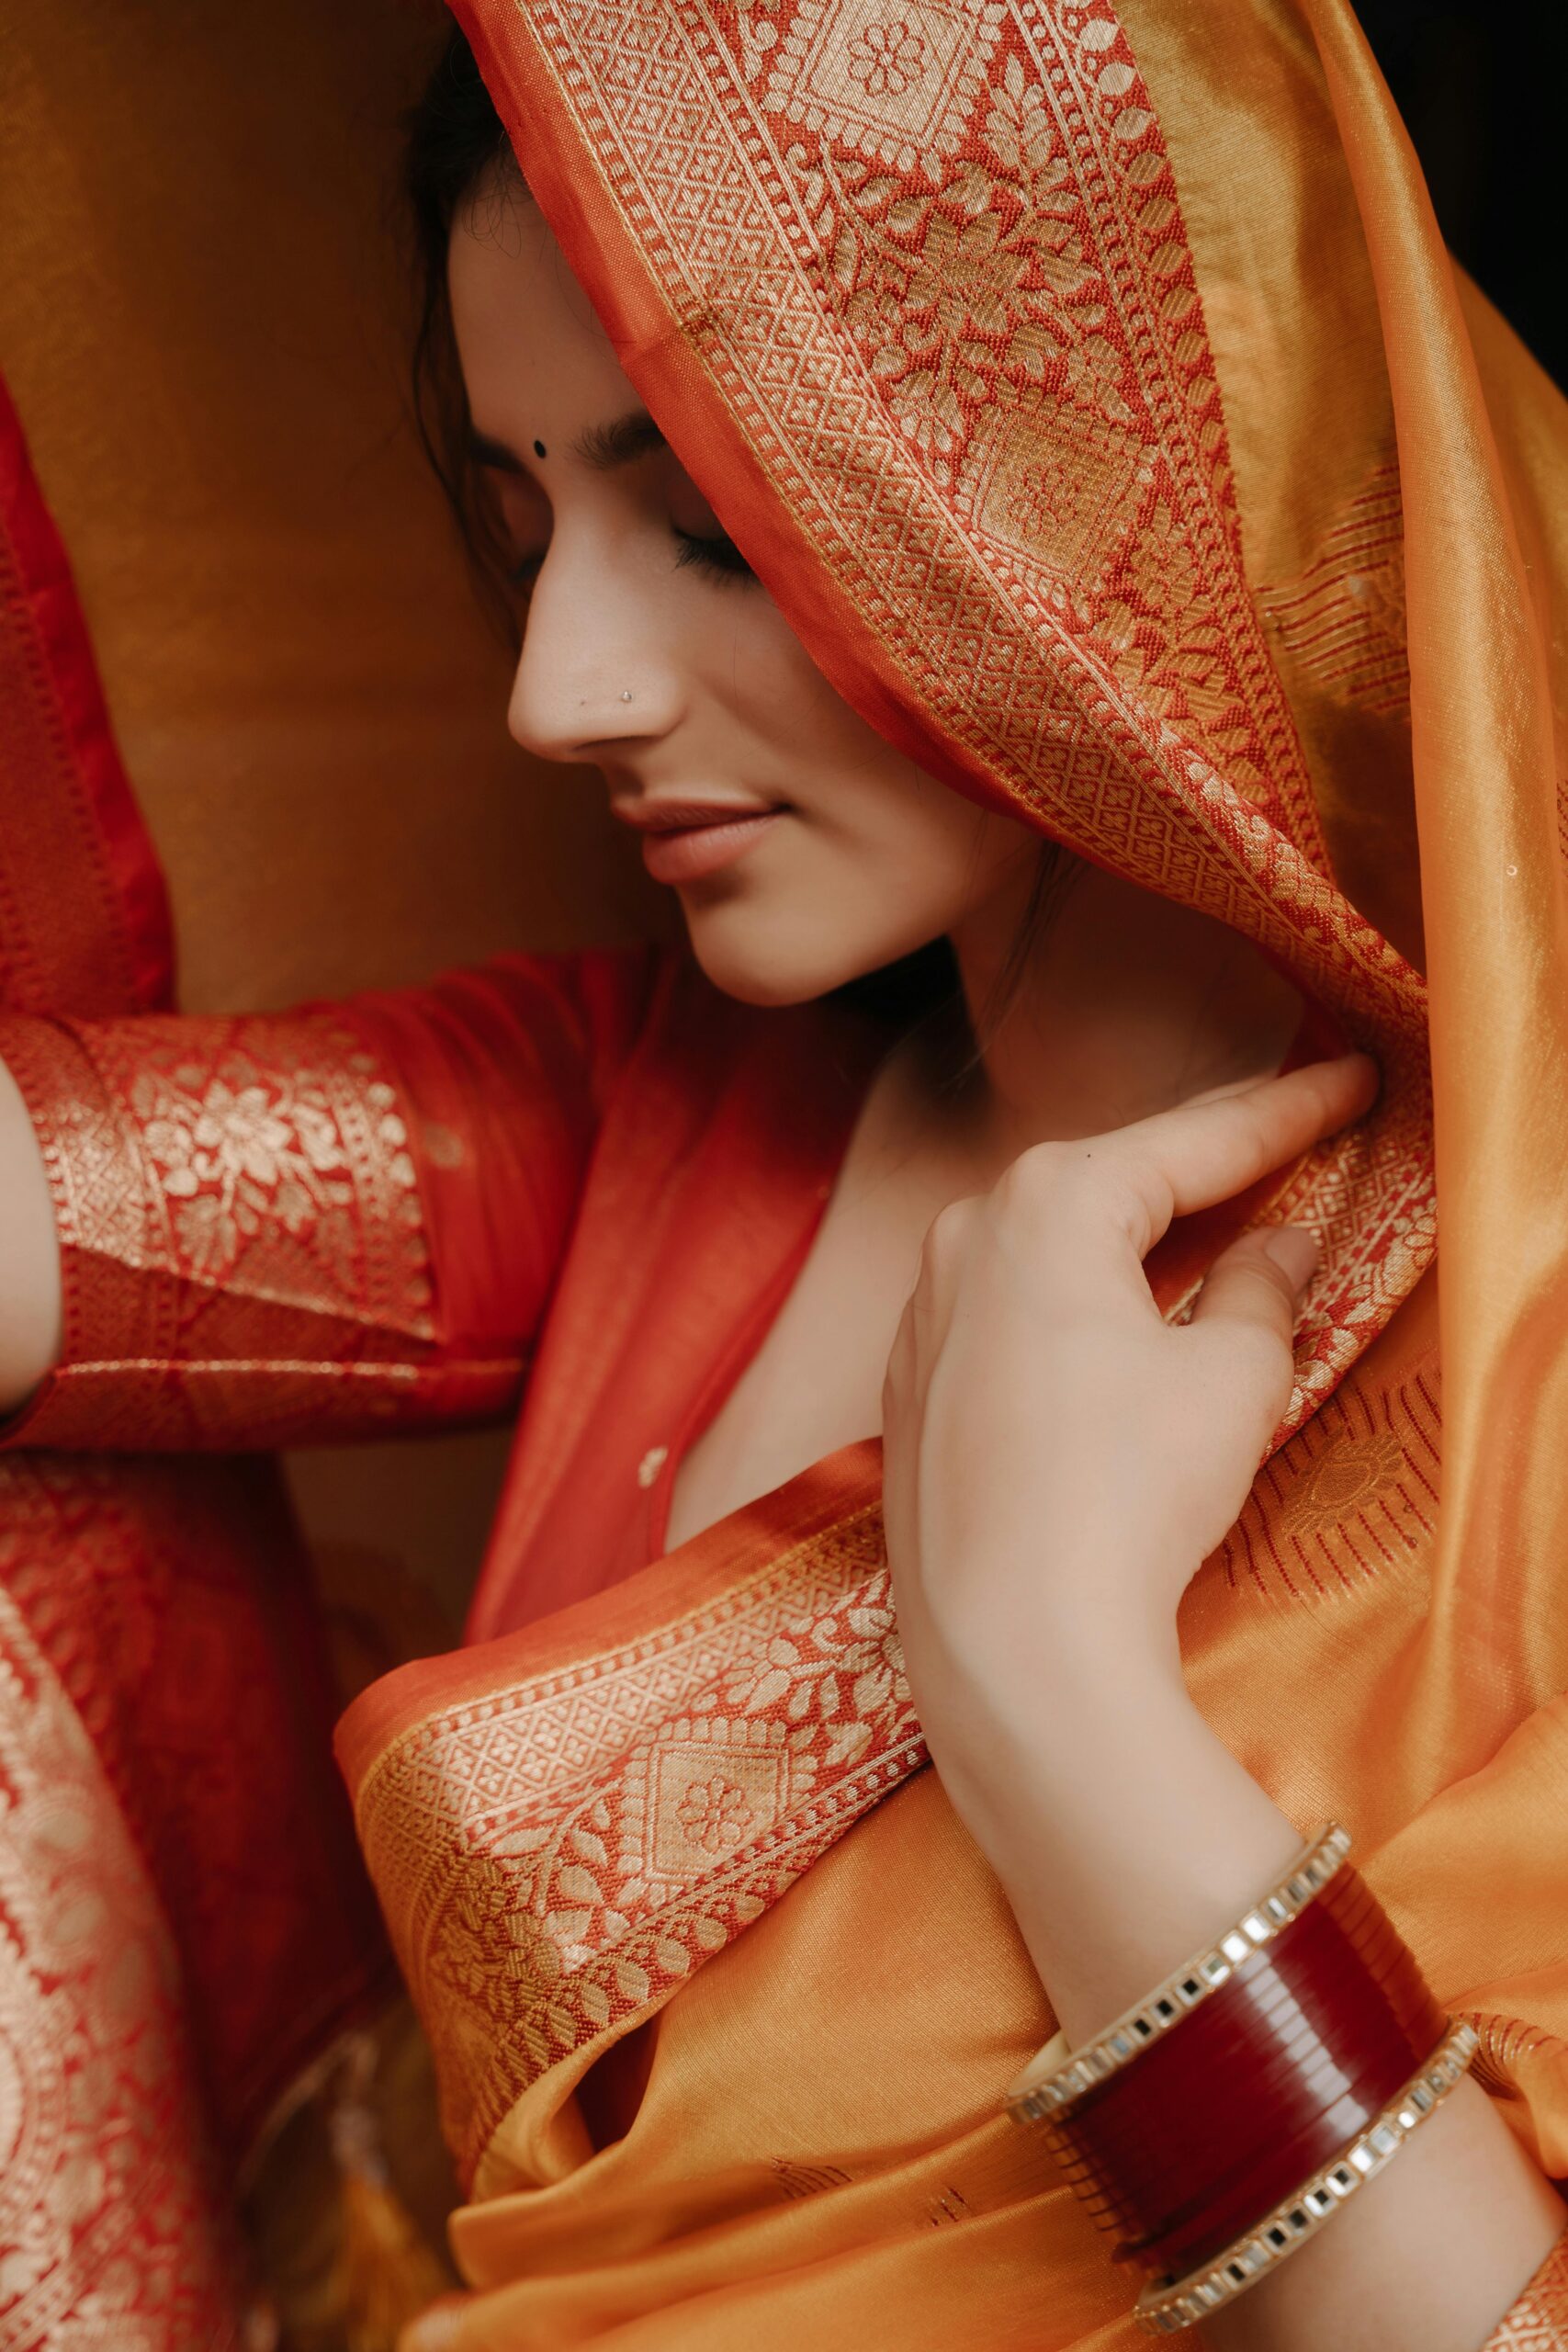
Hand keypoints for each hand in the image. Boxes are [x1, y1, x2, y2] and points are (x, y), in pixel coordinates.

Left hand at [880, 1052, 1377, 1783]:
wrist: (1009, 1642)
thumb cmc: (1125, 1494)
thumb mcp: (1230, 1378)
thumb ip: (1260, 1289)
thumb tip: (1274, 1249)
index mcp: (1049, 1202)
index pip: (1194, 1139)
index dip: (1285, 1113)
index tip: (1346, 1082)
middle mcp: (965, 1233)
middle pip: (1111, 1180)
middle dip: (1201, 1164)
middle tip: (1286, 1138)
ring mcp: (923, 1311)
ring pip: (1050, 1245)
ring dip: (1133, 1235)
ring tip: (1213, 1221)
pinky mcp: (910, 1386)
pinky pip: (1009, 1310)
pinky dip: (1073, 1302)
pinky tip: (1120, 1321)